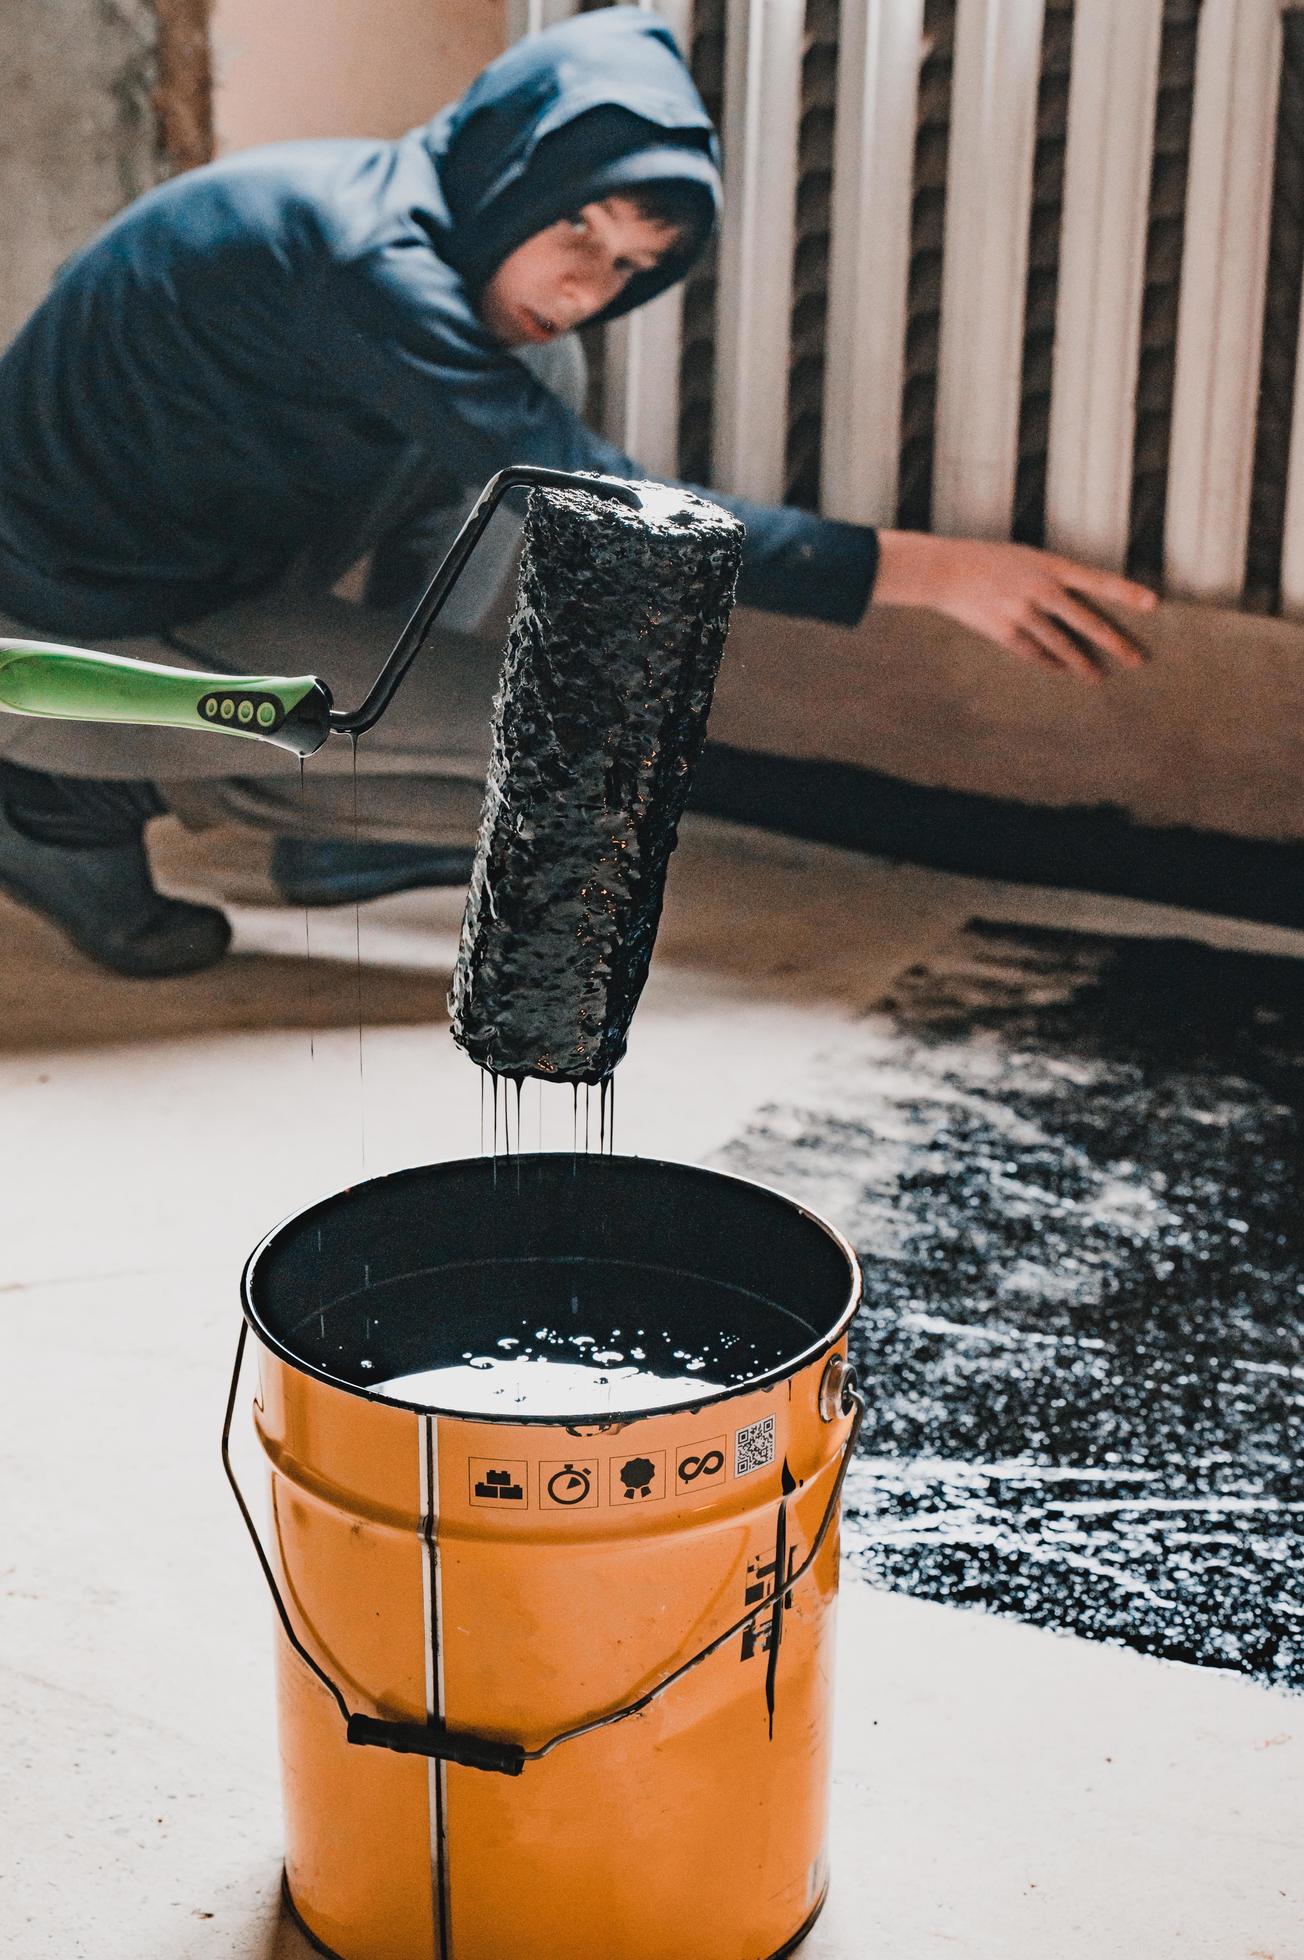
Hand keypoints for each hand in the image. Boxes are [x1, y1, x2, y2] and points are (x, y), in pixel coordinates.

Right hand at [873, 530, 1156, 682]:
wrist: (945, 570)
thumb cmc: (987, 559)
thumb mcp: (1026, 558)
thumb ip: (1052, 577)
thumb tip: (1078, 601)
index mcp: (1050, 565)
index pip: (1098, 580)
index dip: (1127, 592)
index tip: (1153, 604)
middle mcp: (1041, 589)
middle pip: (1087, 621)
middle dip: (1115, 642)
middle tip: (1137, 660)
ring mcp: (1022, 612)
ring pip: (1062, 645)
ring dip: (1082, 663)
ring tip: (1098, 677)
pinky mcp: (1004, 631)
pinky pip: (1034, 653)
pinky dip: (1050, 662)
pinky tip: (1062, 670)